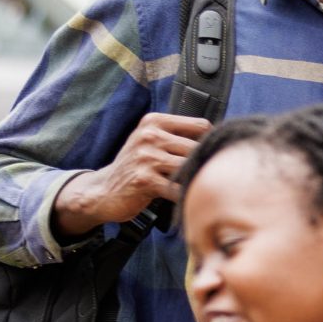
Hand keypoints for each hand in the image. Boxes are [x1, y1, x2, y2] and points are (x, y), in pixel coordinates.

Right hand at [51, 112, 212, 237]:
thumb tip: (218, 139)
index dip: (211, 142)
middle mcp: (149, 136)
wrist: (103, 190)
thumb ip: (178, 137)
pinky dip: (186, 196)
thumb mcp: (151, 143)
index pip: (200, 126)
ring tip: (199, 188)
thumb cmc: (135, 167)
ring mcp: (146, 157)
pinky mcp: (145, 180)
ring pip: (190, 168)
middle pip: (198, 148)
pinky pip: (178, 188)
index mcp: (154, 122)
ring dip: (197, 181)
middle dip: (205, 164)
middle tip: (212, 178)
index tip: (213, 155)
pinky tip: (186, 199)